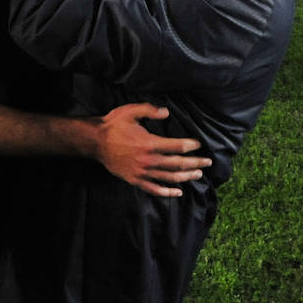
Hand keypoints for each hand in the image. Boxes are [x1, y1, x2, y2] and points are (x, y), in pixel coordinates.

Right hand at [89, 103, 208, 196]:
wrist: (95, 142)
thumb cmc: (113, 125)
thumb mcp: (130, 111)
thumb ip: (150, 110)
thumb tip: (167, 112)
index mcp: (150, 143)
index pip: (177, 146)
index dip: (190, 145)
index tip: (198, 144)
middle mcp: (149, 160)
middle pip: (178, 164)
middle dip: (195, 163)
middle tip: (207, 162)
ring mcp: (142, 172)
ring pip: (169, 178)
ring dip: (186, 177)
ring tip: (198, 175)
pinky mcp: (135, 180)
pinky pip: (154, 189)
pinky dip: (167, 192)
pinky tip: (177, 192)